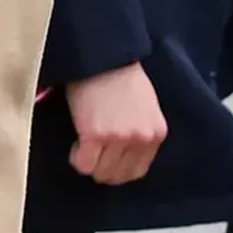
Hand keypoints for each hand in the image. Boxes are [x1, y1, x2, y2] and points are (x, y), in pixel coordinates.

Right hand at [66, 60, 167, 185]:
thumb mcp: (145, 107)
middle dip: (102, 168)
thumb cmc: (121, 76)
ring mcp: (119, 138)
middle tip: (92, 153)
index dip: (117, 168)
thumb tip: (123, 154)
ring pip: (100, 172)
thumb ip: (139, 131)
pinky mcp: (96, 135)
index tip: (106, 159)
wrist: (103, 57)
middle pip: (117, 176)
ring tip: (84, 144)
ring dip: (89, 163)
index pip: (136, 171)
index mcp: (156, 133)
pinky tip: (77, 143)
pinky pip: (83, 164)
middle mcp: (141, 139)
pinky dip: (76, 158)